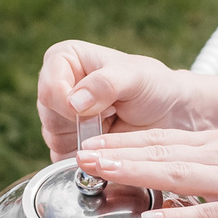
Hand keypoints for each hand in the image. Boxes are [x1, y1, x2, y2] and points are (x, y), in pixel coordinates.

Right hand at [37, 41, 215, 157]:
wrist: (169, 114)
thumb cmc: (154, 87)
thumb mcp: (134, 77)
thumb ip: (105, 84)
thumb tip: (73, 103)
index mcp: (63, 59)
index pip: (49, 90)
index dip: (71, 107)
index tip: (104, 108)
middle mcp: (56, 86)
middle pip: (49, 119)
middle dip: (83, 125)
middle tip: (113, 115)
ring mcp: (58, 116)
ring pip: (54, 140)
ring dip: (87, 141)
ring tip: (113, 124)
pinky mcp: (66, 141)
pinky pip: (64, 158)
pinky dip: (89, 157)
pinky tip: (109, 141)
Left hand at [78, 129, 217, 217]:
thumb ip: (207, 172)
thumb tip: (170, 185)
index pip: (162, 139)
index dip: (123, 141)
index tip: (90, 145)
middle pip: (161, 152)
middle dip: (118, 153)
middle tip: (79, 156)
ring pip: (177, 175)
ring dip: (136, 172)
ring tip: (102, 174)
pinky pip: (207, 215)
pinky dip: (178, 217)